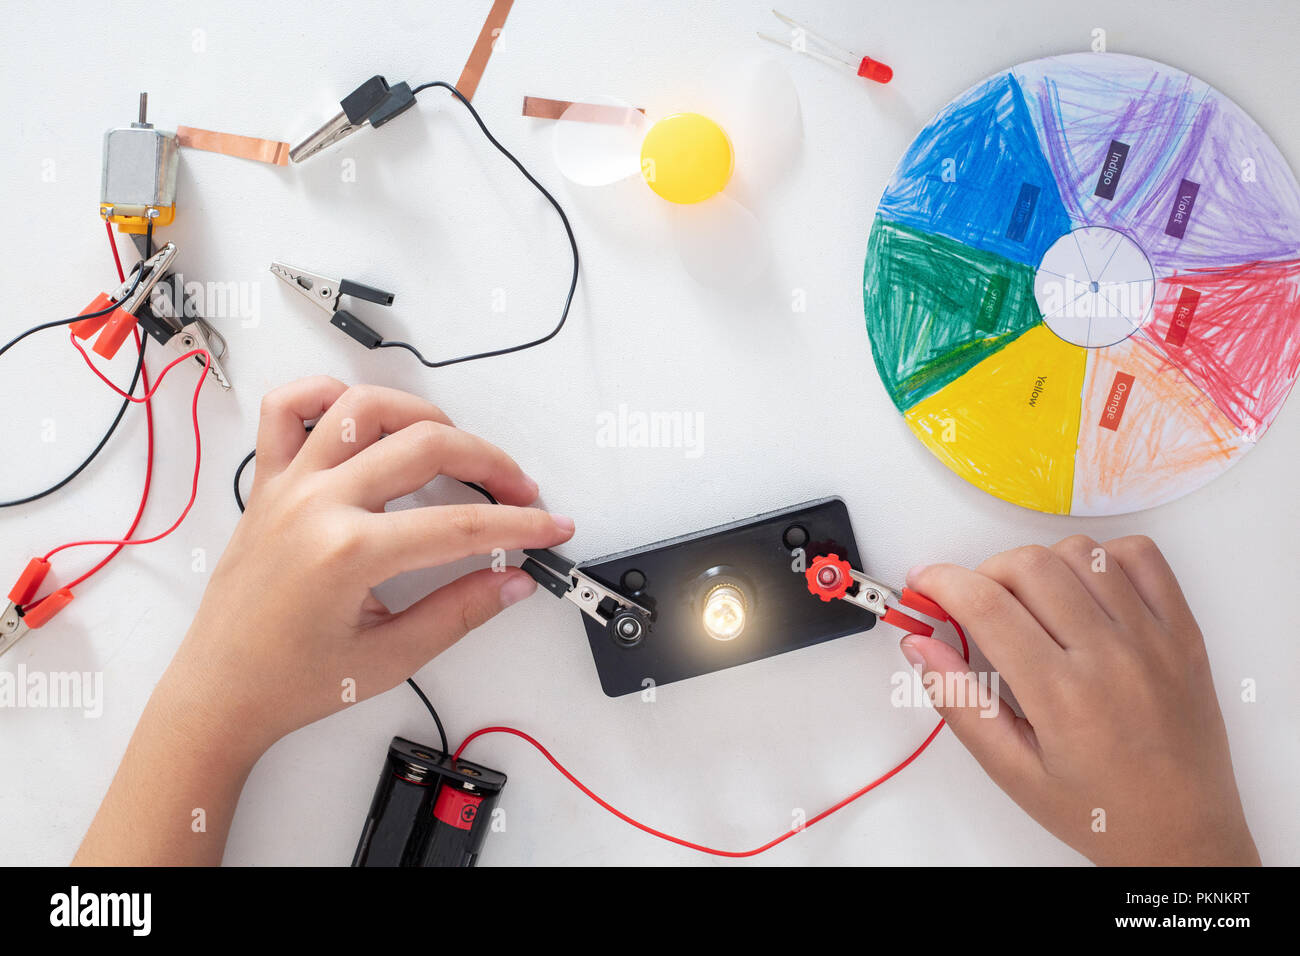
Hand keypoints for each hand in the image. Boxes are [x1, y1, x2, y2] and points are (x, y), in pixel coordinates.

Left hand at [76, 377, 573, 863]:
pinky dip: (327, 396)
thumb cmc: (290, 684)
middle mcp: (316, 504)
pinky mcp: (267, 483)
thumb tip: (514, 581)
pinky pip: (287, 410)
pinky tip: (365, 422)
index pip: (459, 525)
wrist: (217, 694)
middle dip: (490, 464)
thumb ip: (460, 611)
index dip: (518, 525)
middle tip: (520, 493)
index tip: (551, 528)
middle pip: (425, 446)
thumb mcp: (390, 658)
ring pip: (363, 407)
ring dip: (423, 415)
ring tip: (456, 448)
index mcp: (346, 553)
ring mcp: (288, 485)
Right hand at [901, 535, 1258, 865]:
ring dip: (1040, 565)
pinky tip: (1084, 592)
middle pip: (1028, 565)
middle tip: (975, 605)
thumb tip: (920, 647)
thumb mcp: (1012, 771)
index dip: (941, 582)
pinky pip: (1142, 556)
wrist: (1185, 837)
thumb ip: (959, 703)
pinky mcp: (1182, 632)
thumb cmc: (1101, 811)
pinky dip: (1103, 558)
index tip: (924, 584)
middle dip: (984, 573)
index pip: (985, 604)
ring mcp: (1152, 639)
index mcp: (1062, 696)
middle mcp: (1110, 657)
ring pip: (1080, 551)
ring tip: (1031, 603)